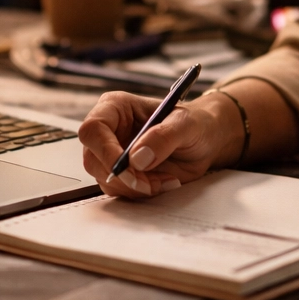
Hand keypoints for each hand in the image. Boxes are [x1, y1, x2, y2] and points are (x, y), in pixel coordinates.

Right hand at [77, 91, 239, 198]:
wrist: (205, 142)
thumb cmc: (195, 124)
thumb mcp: (186, 124)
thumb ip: (164, 136)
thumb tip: (137, 158)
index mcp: (116, 107)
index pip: (93, 128)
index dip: (105, 151)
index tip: (129, 168)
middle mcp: (109, 130)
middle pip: (93, 158)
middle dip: (122, 176)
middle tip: (150, 182)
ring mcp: (112, 153)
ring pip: (105, 178)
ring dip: (134, 187)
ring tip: (164, 179)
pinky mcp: (120, 173)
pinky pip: (119, 190)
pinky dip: (140, 192)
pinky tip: (162, 182)